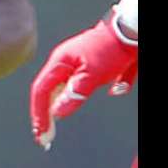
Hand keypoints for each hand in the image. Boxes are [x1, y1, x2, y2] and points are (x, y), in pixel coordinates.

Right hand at [29, 14, 136, 148]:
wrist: (129, 31)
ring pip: (61, 90)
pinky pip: (78, 87)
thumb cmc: (110, 47)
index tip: (40, 133)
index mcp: (59, 63)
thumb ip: (74, 94)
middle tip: (44, 136)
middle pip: (48, 93)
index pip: (41, 91)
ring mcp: (75, 65)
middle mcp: (64, 64)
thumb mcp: (91, 74)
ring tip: (54, 125)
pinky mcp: (89, 68)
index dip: (38, 114)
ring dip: (58, 108)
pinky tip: (76, 107)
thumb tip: (57, 112)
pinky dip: (76, 99)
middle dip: (44, 116)